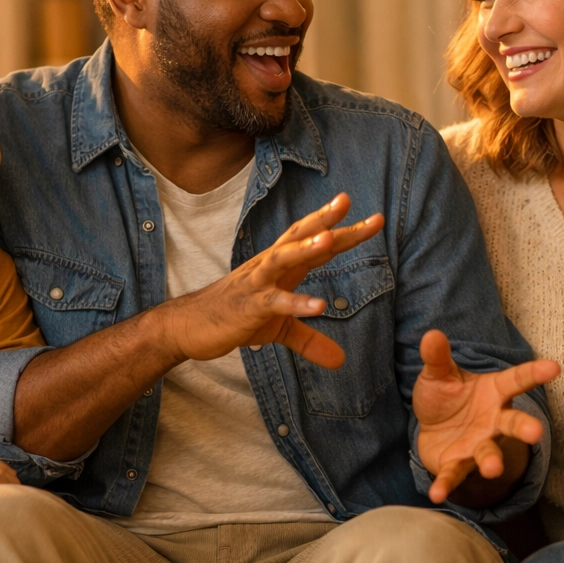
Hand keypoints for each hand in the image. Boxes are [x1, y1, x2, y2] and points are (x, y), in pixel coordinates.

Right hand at [165, 194, 383, 367]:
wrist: (189, 327)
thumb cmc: (235, 318)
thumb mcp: (278, 330)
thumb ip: (310, 340)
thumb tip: (340, 361)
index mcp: (281, 267)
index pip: (315, 242)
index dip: (343, 230)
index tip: (373, 219)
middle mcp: (270, 267)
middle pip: (301, 237)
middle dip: (325, 221)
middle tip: (348, 202)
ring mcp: (257, 284)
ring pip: (282, 258)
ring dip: (305, 248)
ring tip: (329, 238)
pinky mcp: (248, 307)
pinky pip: (273, 303)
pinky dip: (296, 303)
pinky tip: (318, 306)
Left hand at [413, 330, 558, 503]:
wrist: (432, 429)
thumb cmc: (446, 396)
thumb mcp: (439, 374)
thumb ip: (437, 357)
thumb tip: (430, 334)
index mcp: (494, 392)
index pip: (517, 380)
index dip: (535, 373)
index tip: (555, 367)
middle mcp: (493, 420)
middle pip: (513, 424)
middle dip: (525, 429)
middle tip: (536, 432)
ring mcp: (478, 445)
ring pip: (490, 453)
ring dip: (491, 461)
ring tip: (493, 469)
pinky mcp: (458, 464)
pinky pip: (454, 474)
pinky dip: (446, 484)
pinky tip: (437, 494)